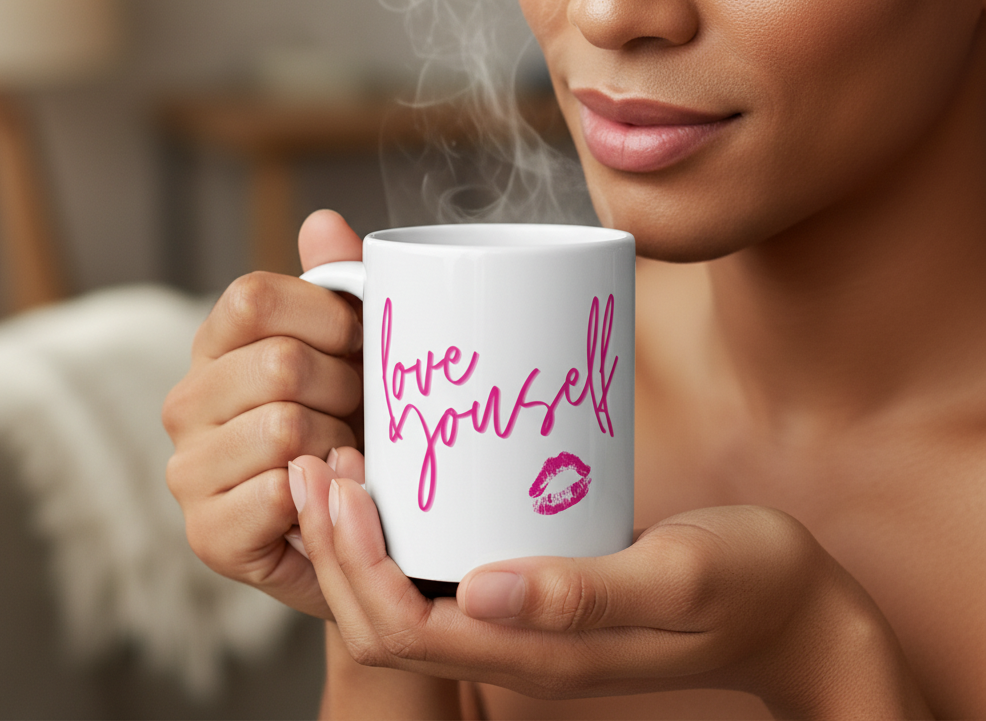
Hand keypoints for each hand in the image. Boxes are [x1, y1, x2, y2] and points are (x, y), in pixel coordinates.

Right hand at [163, 209, 364, 619]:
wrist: (351, 523)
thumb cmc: (349, 419)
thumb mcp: (350, 346)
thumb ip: (336, 281)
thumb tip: (324, 219)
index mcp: (216, 345)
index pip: (252, 296)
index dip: (325, 315)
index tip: (359, 341)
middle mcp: (187, 401)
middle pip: (279, 363)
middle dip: (344, 387)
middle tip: (358, 411)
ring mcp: (188, 469)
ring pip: (284, 427)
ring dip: (339, 442)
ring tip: (345, 454)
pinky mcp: (208, 534)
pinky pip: (279, 493)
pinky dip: (322, 493)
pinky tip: (327, 495)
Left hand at [294, 456, 929, 717]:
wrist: (801, 611)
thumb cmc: (752, 585)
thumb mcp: (681, 577)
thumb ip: (586, 593)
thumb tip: (478, 590)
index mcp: (541, 656)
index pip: (404, 631)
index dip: (353, 564)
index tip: (335, 481)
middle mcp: (521, 647)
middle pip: (389, 620)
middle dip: (337, 547)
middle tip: (317, 462)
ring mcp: (531, 624)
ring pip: (412, 600)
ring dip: (363, 541)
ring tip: (340, 466)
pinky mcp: (546, 591)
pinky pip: (450, 576)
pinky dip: (409, 534)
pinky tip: (411, 482)